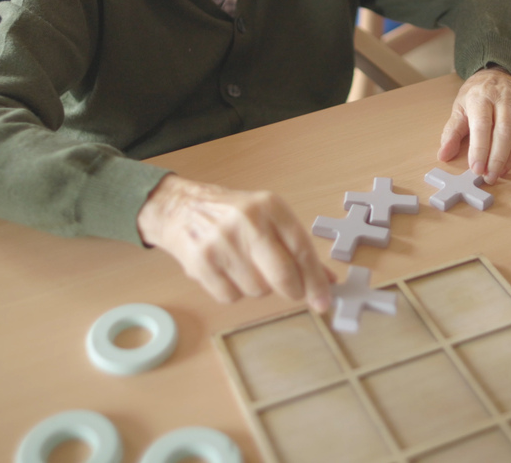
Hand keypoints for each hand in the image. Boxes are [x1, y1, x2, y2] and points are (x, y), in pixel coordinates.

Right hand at [137, 175, 333, 312]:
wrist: (182, 209)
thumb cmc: (233, 216)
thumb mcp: (269, 218)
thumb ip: (298, 248)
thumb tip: (329, 281)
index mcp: (270, 207)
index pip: (302, 250)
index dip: (316, 281)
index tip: (324, 302)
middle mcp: (247, 222)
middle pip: (283, 275)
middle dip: (292, 290)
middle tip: (290, 290)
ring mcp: (222, 243)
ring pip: (258, 290)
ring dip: (258, 287)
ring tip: (245, 265)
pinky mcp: (201, 263)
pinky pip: (232, 297)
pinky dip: (234, 291)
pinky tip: (226, 271)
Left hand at [437, 66, 510, 183]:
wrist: (498, 72)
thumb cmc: (477, 94)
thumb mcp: (459, 107)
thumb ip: (451, 132)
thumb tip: (443, 155)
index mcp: (482, 98)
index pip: (482, 126)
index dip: (480, 149)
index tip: (476, 169)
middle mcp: (505, 100)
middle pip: (505, 132)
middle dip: (497, 158)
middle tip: (490, 177)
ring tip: (502, 173)